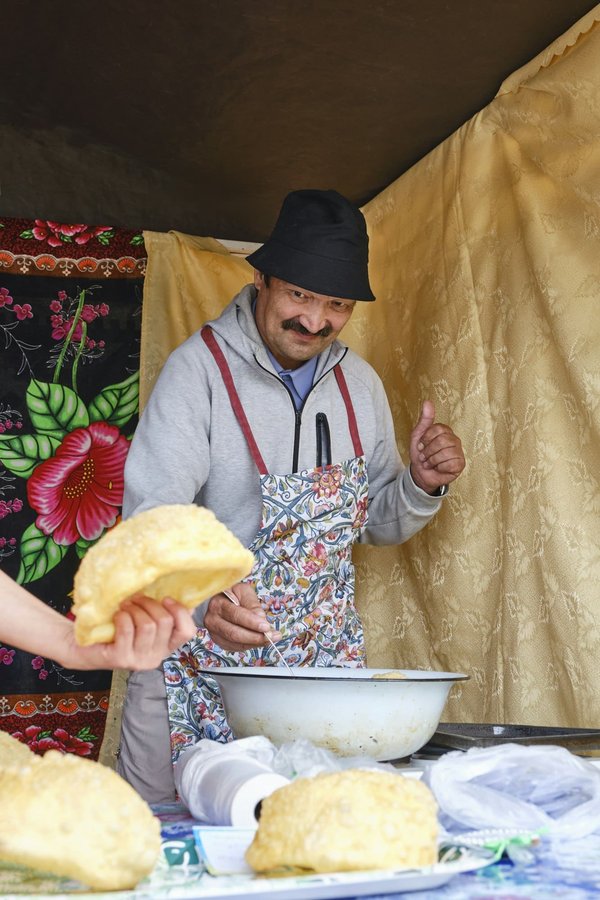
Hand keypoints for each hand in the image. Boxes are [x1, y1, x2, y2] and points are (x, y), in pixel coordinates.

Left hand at [61, 595, 196, 670]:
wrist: (83, 647)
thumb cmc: (117, 629)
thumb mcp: (143, 622)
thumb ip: (163, 614)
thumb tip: (185, 598)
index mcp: (165, 648)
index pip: (187, 632)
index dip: (180, 611)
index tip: (165, 597)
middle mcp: (155, 658)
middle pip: (165, 622)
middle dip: (150, 603)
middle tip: (136, 597)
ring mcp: (138, 661)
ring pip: (148, 625)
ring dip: (135, 608)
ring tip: (125, 605)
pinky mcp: (120, 659)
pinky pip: (128, 629)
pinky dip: (122, 616)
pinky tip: (117, 615)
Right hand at [203, 582, 277, 651]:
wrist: (218, 602)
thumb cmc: (232, 594)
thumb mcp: (243, 591)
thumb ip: (252, 604)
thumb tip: (261, 619)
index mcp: (217, 604)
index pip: (235, 615)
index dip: (252, 622)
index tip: (266, 626)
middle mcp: (212, 620)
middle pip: (234, 633)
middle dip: (255, 637)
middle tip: (272, 636)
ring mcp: (215, 633)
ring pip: (236, 643)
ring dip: (256, 643)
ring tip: (271, 638)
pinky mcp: (220, 642)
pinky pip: (237, 647)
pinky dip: (250, 645)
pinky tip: (260, 640)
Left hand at [409, 400, 464, 494]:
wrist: (421, 473)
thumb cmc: (421, 454)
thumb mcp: (418, 435)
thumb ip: (425, 419)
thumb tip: (428, 402)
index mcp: (445, 431)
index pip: (438, 429)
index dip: (426, 438)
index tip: (421, 445)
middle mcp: (454, 440)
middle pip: (441, 441)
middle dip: (428, 451)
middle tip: (424, 456)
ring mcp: (459, 452)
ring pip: (445, 453)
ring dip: (432, 461)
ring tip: (430, 463)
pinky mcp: (460, 464)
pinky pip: (450, 464)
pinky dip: (439, 468)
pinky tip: (438, 468)